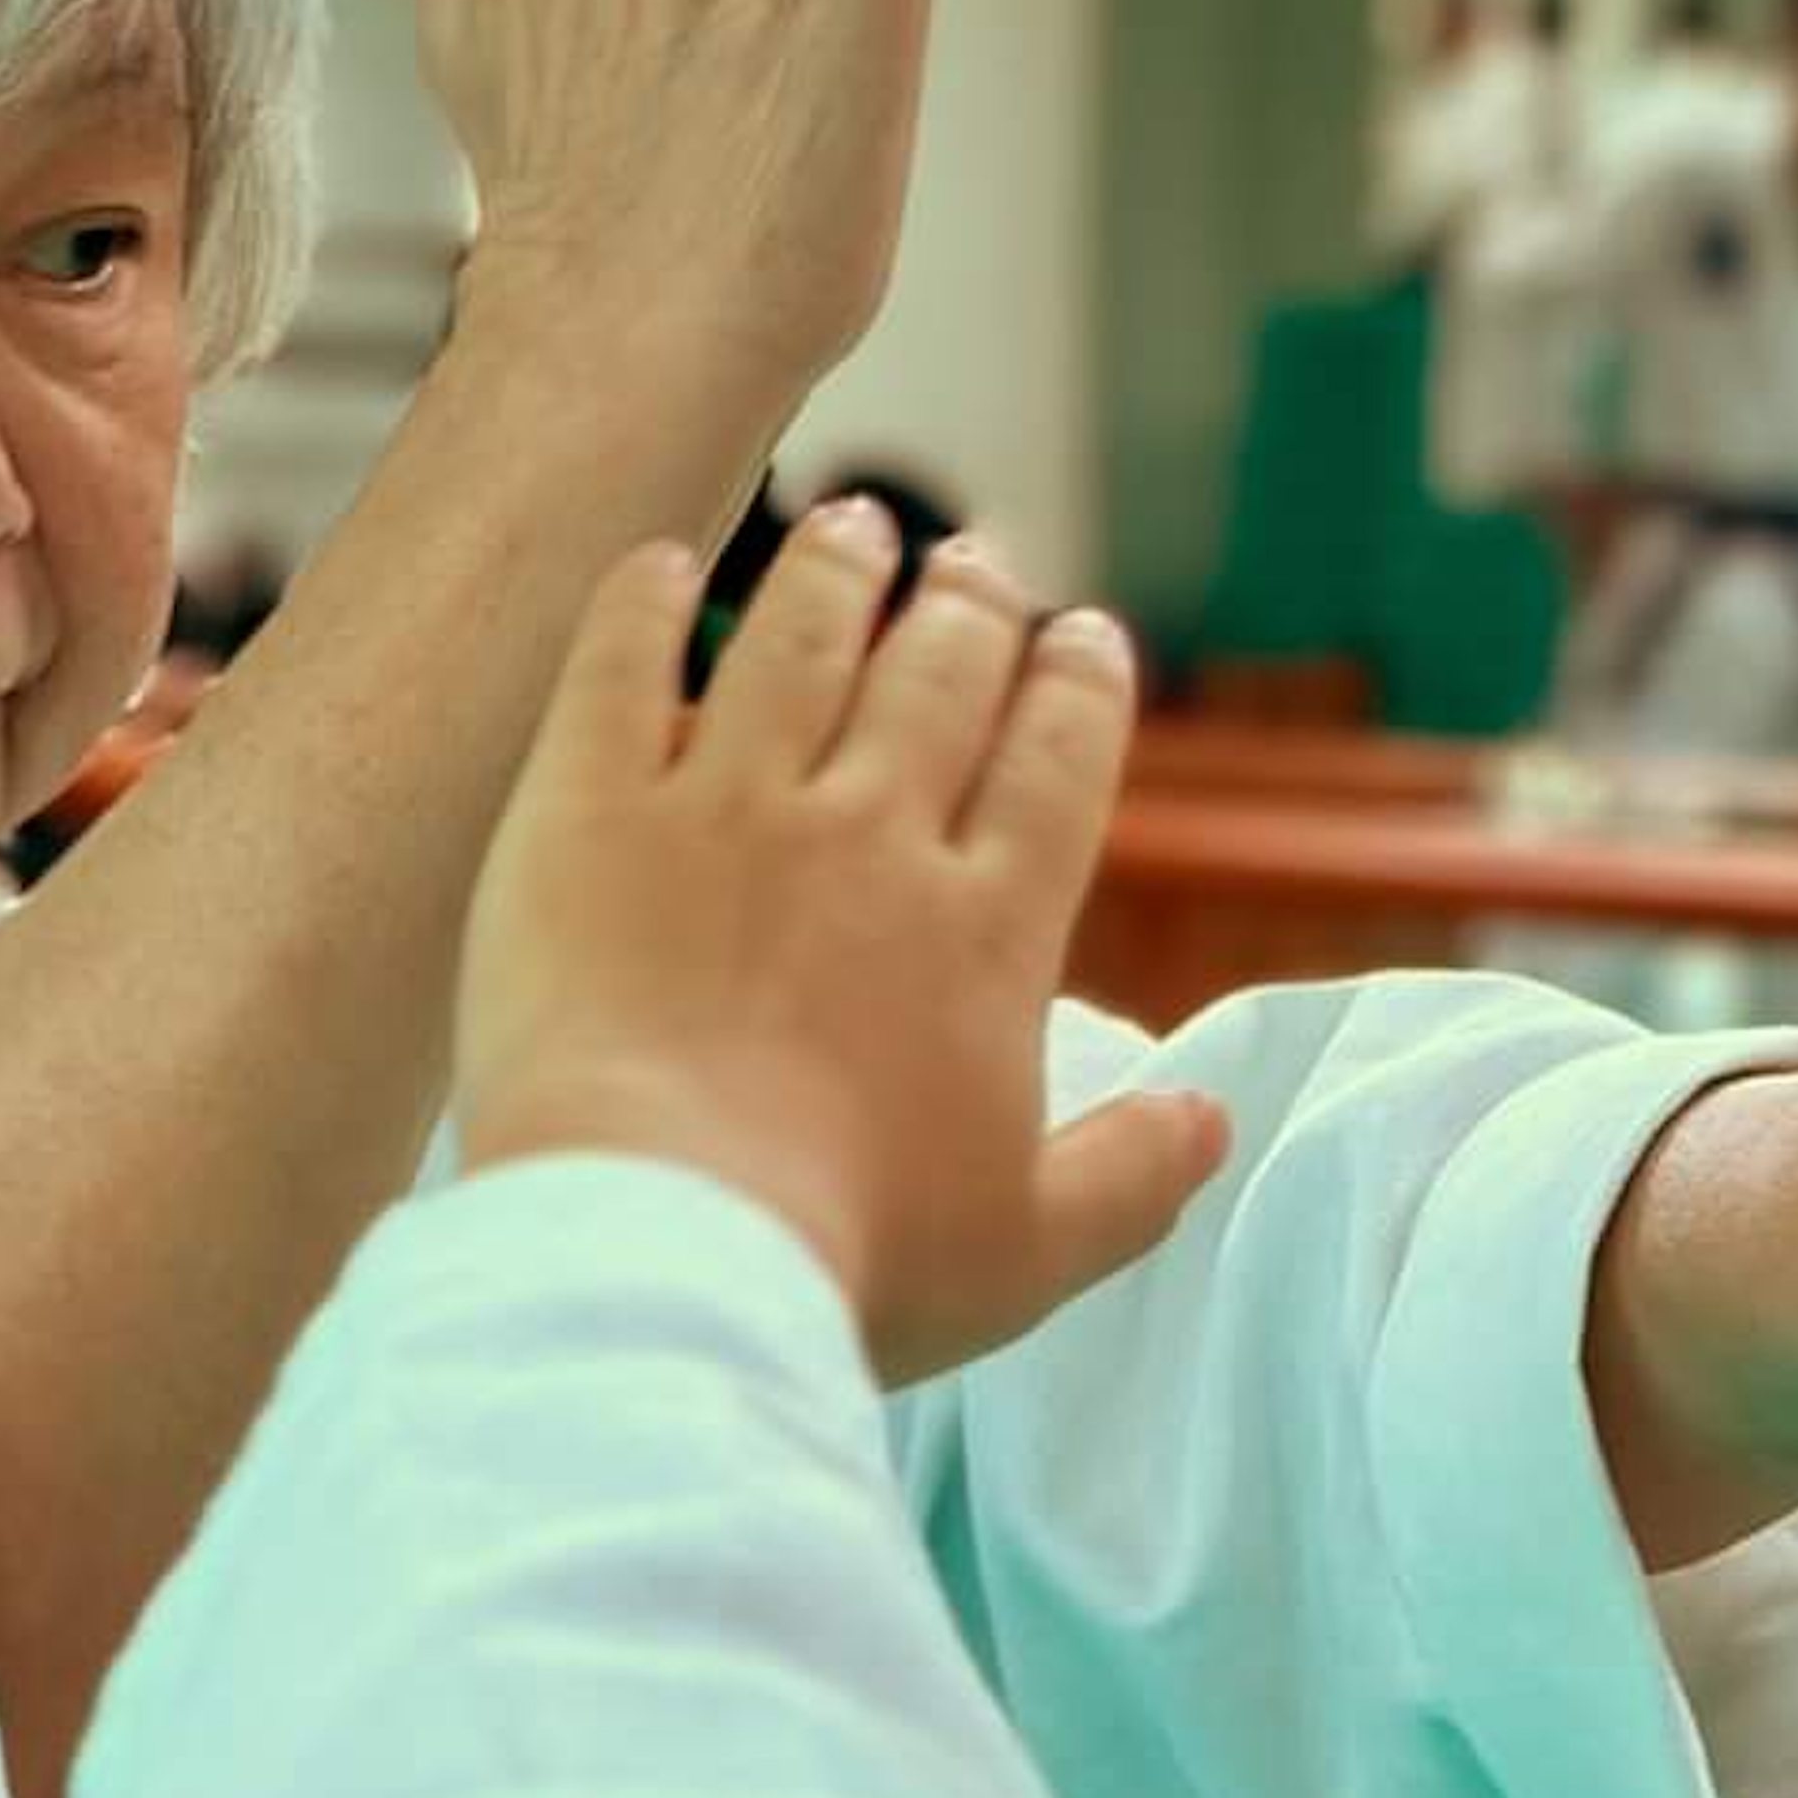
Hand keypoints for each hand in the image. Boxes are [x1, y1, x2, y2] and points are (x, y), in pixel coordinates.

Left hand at [457, 506, 1228, 1378]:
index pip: (1058, 762)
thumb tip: (1209, 1122)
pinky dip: (644, 604)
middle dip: (970, 605)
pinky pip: (620, 668)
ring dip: (835, 573)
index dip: (1079, 686)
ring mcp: (724, 811)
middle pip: (940, 676)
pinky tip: (660, 565)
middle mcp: (870, 838)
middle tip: (974, 565)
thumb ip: (1128, 1177)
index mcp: (987, 933)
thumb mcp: (1027, 1255)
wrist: (659, 1247)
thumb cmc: (845, 1268)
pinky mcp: (587, 815)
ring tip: (852, 529)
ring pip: (796, 640)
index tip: (1084, 640)